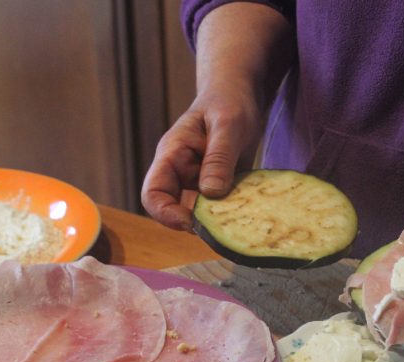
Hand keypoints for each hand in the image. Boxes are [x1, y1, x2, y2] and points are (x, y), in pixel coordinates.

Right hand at [140, 86, 263, 230]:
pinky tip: (251, 213)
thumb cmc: (230, 100)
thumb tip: (211, 193)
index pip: (152, 193)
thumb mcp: (228, 125)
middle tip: (224, 226)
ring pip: (199, 214)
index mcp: (172, 156)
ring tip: (242, 220)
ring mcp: (199, 182)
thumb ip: (219, 157)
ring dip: (217, 222)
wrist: (241, 93)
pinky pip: (220, 208)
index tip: (191, 223)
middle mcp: (181, 173)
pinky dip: (232, 214)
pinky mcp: (219, 187)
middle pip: (174, 210)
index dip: (165, 214)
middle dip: (196, 223)